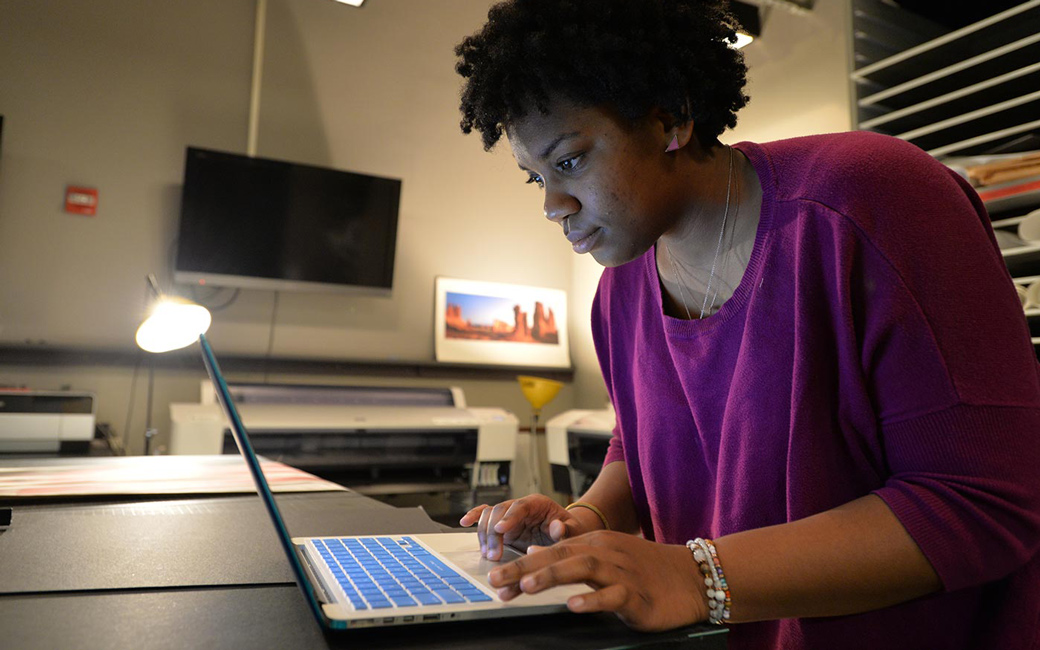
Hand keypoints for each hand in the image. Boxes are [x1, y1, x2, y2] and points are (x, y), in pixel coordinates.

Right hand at [459, 495, 593, 560]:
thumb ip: (566, 529)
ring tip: (488, 555)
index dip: (509, 517)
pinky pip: (484, 515)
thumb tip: (558, 527)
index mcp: (537, 503)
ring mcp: (509, 515)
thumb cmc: (569, 529)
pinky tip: (464, 522)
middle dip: (493, 533)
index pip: (520, 506)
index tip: (501, 529)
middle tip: (494, 555)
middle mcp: (519, 506)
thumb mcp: (574, 529)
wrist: (564, 532)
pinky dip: (474, 517)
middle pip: (499, 511)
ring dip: (484, 535)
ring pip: (488, 516)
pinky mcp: (502, 525)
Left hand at [488, 530, 708, 631]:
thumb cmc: (647, 569)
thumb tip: (535, 552)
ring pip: (582, 568)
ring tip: (526, 586)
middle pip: (559, 555)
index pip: (551, 550)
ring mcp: (621, 572)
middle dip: (524, 568)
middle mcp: (605, 552)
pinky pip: (612, 595)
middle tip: (497, 581)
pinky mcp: (637, 594)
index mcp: (595, 543)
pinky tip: (574, 605)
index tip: (495, 579)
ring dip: (552, 575)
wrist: (692, 576)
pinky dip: (593, 599)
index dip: (521, 564)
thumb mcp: (607, 555)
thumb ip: (571, 554)